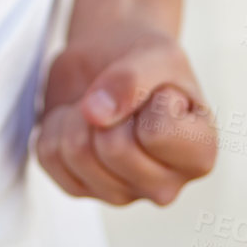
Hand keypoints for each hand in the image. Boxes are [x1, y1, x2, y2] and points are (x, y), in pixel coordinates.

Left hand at [34, 17, 216, 206]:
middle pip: (113, 149)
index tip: (153, 88)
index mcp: (198, 155)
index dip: (142, 97)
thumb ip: (133, 79)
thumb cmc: (144, 57)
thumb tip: (95, 113)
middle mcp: (164, 185)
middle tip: (117, 95)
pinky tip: (78, 119)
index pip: (155, 135)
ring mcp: (121, 192)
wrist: (111, 54)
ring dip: (77, 114)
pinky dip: (54, 125)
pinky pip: (48, 157)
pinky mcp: (81, 187)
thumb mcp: (156, 53)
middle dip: (104, 106)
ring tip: (98, 105)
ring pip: (76, 154)